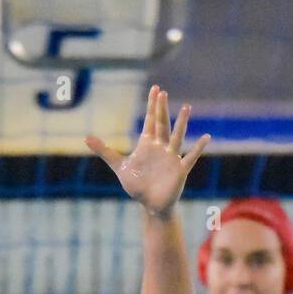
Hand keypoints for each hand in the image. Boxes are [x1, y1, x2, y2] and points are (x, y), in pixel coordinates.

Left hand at [85, 84, 208, 217]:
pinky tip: (206, 137)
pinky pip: (190, 157)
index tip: (155, 89)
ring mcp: (171, 157)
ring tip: (186, 107)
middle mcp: (161, 147)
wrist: (149, 203)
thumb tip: (86, 138)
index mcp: (147, 145)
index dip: (152, 105)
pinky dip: (198, 148)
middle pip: (162, 124)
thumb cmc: (137, 185)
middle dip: (161, 109)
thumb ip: (104, 151)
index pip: (151, 121)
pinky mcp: (180, 170)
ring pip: (177, 136)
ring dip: (181, 122)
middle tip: (162, 92)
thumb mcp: (119, 166)